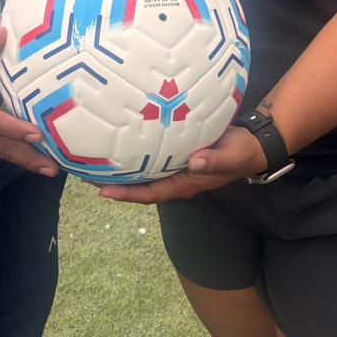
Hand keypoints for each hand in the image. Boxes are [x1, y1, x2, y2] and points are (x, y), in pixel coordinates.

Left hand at [97, 126, 266, 203]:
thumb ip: (214, 161)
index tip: (102, 191)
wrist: (250, 144)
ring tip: (96, 158)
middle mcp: (175, 178)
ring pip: (143, 172)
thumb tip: (194, 163)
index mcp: (185, 183)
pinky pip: (151, 156)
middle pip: (140, 185)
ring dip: (122, 168)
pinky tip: (122, 142)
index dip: (127, 194)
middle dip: (114, 182)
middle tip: (86, 173)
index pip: (150, 193)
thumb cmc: (240, 152)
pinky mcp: (176, 152)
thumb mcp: (231, 156)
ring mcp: (175, 167)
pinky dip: (135, 152)